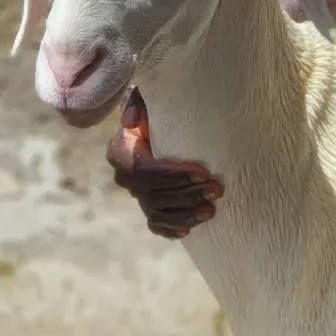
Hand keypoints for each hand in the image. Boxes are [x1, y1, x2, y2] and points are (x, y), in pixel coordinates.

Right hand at [106, 87, 221, 239]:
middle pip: (155, 195)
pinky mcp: (147, 208)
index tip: (203, 172)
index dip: (176, 175)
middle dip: (188, 194)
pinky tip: (187, 231)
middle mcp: (125, 178)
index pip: (147, 171)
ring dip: (185, 214)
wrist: (149, 131)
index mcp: (120, 153)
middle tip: (216, 190)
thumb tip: (131, 120)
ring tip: (210, 210)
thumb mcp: (143, 105)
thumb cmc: (151, 115)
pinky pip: (156, 225)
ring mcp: (136, 196)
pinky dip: (170, 230)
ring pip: (157, 213)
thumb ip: (138, 106)